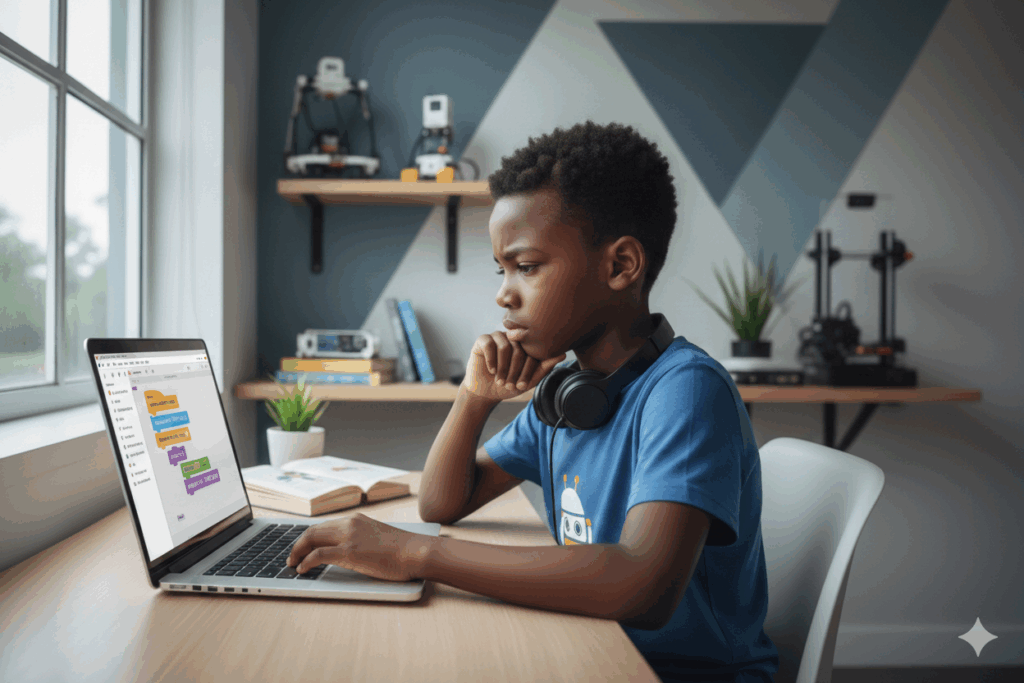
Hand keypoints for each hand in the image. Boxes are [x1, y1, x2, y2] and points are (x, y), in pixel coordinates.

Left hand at [286, 513, 430, 581]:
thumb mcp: (378, 538)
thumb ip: (361, 539)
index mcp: (356, 519)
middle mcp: (350, 523)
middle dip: (298, 544)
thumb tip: (350, 551)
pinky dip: (305, 561)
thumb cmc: (403, 550)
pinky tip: (302, 569)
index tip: (301, 547)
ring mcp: (349, 536)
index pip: (324, 525)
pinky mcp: (350, 552)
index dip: (309, 537)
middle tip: (291, 557)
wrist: (416, 551)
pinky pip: (318, 555)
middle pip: (313, 530)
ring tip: (292, 564)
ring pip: (312, 538)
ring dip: (297, 551)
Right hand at [461, 331, 565, 401]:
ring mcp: (498, 337)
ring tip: (500, 380)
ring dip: (503, 367)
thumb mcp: (529, 380)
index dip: (528, 370)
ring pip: (504, 346)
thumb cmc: (508, 386)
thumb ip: (545, 367)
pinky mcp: (483, 340)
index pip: (531, 352)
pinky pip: (489, 344)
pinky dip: (491, 360)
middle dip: (514, 371)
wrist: (485, 392)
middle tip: (510, 385)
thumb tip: (563, 354)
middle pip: (518, 349)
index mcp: (525, 345)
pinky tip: (491, 370)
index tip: (522, 386)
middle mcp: (513, 338)